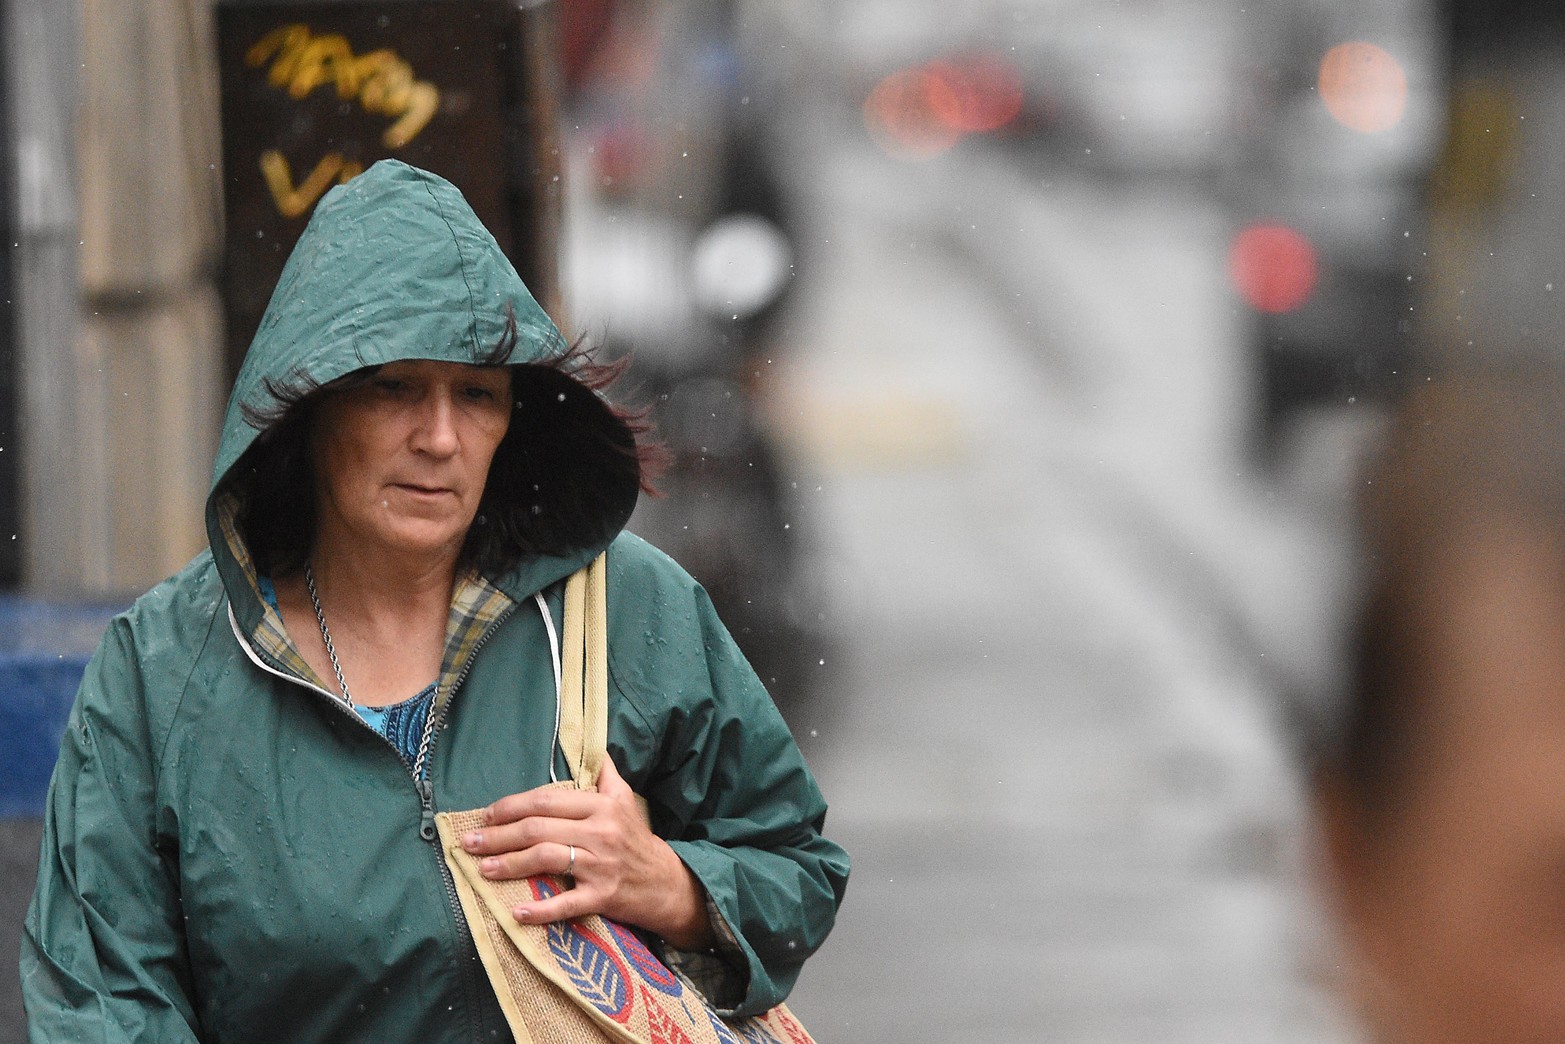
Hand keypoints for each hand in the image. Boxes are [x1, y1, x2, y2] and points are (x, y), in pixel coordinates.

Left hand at [459, 756, 715, 949]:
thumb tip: (592, 746)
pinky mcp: (604, 896)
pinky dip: (540, 910)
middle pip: (539, 829)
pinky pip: (567, 904)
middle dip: (499, 836)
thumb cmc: (637, 840)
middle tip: (470, 843)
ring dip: (509, 865)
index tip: (486, 815)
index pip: (547, 800)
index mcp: (601, 805)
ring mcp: (602, 865)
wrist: (667, 883)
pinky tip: (516, 913)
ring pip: (547, 859)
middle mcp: (601, 831)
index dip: (512, 807)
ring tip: (483, 870)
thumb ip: (605, 774)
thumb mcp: (625, 800)